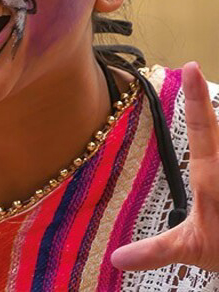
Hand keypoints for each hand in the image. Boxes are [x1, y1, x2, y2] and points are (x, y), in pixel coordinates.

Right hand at [112, 62, 218, 271]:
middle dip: (211, 113)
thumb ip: (155, 251)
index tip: (190, 66)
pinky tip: (214, 177)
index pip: (200, 127)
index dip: (193, 96)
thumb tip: (116, 258)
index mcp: (211, 175)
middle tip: (198, 84)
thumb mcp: (191, 249)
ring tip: (206, 173)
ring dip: (217, 138)